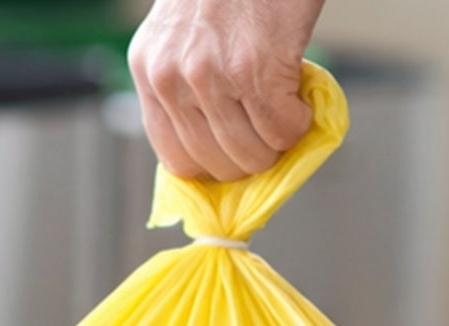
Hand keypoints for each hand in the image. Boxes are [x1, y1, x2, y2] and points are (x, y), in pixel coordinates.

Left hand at [128, 0, 326, 182]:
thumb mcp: (185, 34)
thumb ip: (186, 85)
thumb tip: (217, 152)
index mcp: (148, 69)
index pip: (176, 160)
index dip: (213, 168)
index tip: (236, 160)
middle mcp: (172, 76)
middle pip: (217, 165)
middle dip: (252, 158)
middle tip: (270, 130)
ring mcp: (210, 75)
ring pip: (252, 155)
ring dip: (278, 143)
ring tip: (285, 109)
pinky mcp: (253, 70)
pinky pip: (282, 131)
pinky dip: (300, 122)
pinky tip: (299, 96)